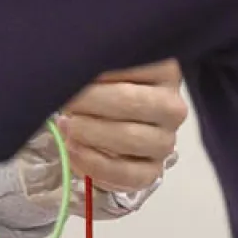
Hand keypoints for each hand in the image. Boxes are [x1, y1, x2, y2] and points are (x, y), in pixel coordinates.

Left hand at [49, 61, 189, 194]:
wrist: (98, 129)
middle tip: (66, 102)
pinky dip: (93, 163)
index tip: (73, 73)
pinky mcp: (152, 171)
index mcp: (164, 71)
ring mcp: (165, 141)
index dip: (97, 70)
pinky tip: (74, 150)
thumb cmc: (98, 92)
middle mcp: (171, 106)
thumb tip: (73, 69)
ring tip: (67, 125)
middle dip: (88, 102)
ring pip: (129, 138)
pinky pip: (126, 173)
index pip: (133, 64)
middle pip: (130, 102)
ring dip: (89, 132)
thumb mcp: (97, 69)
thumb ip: (92, 64)